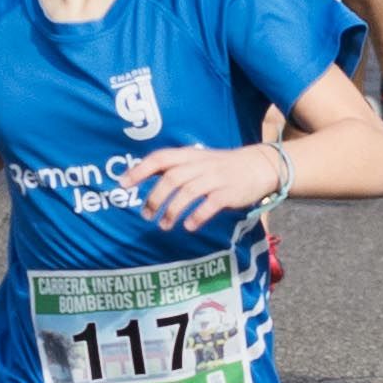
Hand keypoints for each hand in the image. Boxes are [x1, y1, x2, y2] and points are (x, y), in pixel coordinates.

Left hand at [118, 142, 282, 231]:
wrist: (259, 166)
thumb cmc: (222, 166)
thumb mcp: (198, 160)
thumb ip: (175, 167)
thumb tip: (142, 175)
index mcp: (189, 155)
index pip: (160, 158)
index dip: (140, 170)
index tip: (123, 184)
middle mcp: (201, 165)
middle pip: (172, 178)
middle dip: (155, 197)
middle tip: (146, 214)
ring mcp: (216, 178)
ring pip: (189, 192)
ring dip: (173, 210)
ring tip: (164, 225)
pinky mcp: (229, 193)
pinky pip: (210, 204)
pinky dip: (197, 215)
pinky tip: (189, 226)